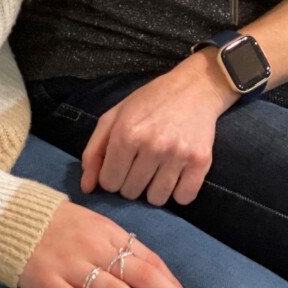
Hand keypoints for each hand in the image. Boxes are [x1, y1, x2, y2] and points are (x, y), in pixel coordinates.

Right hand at [19, 201, 207, 287]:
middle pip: (140, 273)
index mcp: (107, 231)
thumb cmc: (58, 224)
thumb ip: (117, 244)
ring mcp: (72, 265)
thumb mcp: (92, 224)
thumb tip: (148, 267)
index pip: (147, 256)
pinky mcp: (50, 283)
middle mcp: (94, 246)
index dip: (170, 280)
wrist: (12, 218)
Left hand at [81, 54, 235, 207]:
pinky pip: (183, 199)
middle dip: (132, 181)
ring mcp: (177, 154)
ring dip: (154, 188)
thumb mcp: (115, 116)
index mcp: (126, 132)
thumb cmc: (150, 101)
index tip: (122, 163)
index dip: (112, 175)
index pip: (109, 183)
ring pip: (156, 199)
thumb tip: (86, 187)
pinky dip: (179, 191)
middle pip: (131, 193)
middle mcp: (151, 145)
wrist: (195, 88)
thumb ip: (94, 151)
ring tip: (159, 167)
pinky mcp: (200, 161)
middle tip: (142, 162)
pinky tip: (177, 173)